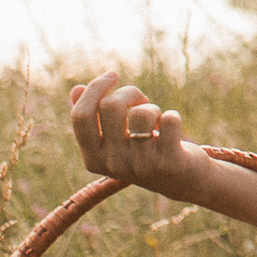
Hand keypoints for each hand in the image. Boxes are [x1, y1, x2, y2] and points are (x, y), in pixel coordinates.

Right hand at [69, 70, 209, 200]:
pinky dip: (172, 116)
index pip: (81, 116)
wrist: (180, 181)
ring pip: (142, 113)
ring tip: (156, 120)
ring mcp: (141, 166)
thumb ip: (93, 116)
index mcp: (93, 159)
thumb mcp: (114, 138)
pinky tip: (172, 131)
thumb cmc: (143, 151)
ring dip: (152, 107)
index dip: (95, 88)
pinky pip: (170, 120)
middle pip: (110, 106)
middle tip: (142, 101)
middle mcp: (113, 165)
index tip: (113, 75)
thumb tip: (75, 90)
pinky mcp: (169, 162)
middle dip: (130, 92)